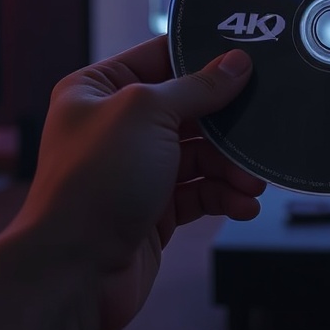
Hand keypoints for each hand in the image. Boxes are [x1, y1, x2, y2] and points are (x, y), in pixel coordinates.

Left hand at [9, 35, 264, 329]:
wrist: (74, 271)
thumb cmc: (91, 185)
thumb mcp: (148, 114)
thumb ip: (198, 87)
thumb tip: (235, 64)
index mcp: (97, 90)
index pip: (159, 59)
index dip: (202, 58)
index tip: (244, 60)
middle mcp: (114, 127)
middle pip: (187, 110)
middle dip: (225, 124)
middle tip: (256, 126)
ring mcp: (134, 170)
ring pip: (199, 154)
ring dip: (230, 166)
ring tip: (252, 181)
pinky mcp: (152, 209)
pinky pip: (199, 191)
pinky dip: (224, 195)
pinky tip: (243, 202)